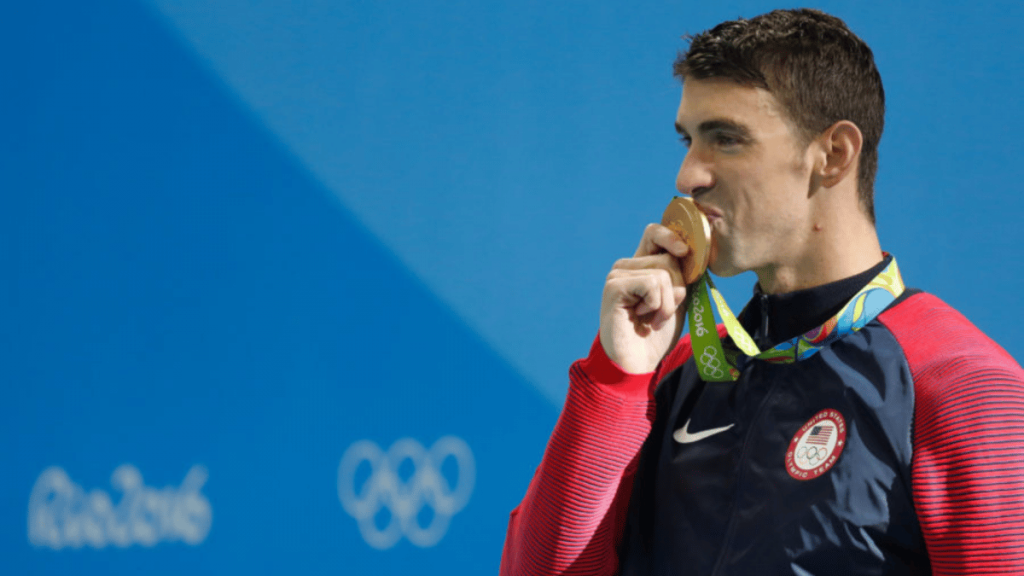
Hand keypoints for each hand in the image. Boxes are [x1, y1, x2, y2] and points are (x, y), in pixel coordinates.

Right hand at [599, 224, 689, 373]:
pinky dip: (656, 305)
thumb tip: (687, 254)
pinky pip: (652, 283)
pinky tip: (642, 318)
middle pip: (669, 258)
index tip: (684, 252)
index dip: (672, 236)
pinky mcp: (614, 286)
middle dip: (677, 288)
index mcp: (641, 266)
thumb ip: (682, 277)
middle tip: (661, 313)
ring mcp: (618, 274)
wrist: (637, 362)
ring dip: (667, 303)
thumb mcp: (676, 301)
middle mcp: (627, 266)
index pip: (655, 233)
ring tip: (652, 319)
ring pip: (663, 273)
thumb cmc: (655, 334)